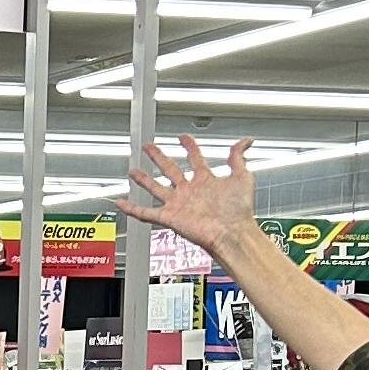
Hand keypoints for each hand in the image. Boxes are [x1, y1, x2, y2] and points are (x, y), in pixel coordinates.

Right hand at [120, 133, 262, 269]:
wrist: (233, 232)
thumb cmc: (239, 210)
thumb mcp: (242, 177)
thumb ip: (239, 157)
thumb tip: (246, 141)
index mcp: (205, 181)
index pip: (194, 158)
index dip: (189, 146)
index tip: (183, 137)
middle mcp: (190, 191)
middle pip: (170, 169)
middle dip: (159, 157)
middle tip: (149, 147)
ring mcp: (179, 204)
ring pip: (156, 188)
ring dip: (144, 180)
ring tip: (133, 171)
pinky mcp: (170, 217)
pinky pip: (147, 213)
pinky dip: (132, 209)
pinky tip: (122, 203)